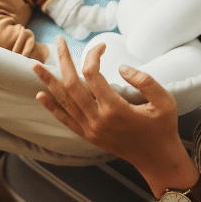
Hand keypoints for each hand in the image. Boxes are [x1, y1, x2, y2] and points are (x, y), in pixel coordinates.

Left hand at [33, 38, 184, 174]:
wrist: (157, 160)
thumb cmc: (163, 128)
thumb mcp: (165, 102)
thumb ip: (145, 81)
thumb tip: (121, 67)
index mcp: (116, 109)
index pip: (93, 74)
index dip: (93, 54)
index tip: (101, 45)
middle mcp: (98, 120)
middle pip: (72, 84)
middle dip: (63, 60)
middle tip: (58, 41)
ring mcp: (90, 129)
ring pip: (64, 101)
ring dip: (48, 81)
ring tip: (34, 65)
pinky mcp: (88, 136)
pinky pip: (65, 119)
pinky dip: (51, 106)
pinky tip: (40, 94)